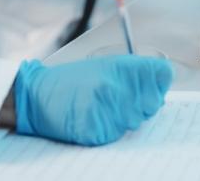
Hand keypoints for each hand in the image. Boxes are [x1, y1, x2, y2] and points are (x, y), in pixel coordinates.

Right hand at [14, 56, 171, 145]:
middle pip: (152, 102)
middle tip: (120, 97)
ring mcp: (105, 110)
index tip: (158, 81)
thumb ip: (131, 72)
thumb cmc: (70, 80)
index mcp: (117, 67)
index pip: (160, 74)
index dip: (160, 79)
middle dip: (141, 102)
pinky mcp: (97, 130)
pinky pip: (117, 134)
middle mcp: (114, 86)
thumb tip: (162, 79)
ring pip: (135, 120)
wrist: (37, 96)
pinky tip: (94, 118)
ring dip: (124, 117)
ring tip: (103, 107)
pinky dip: (109, 129)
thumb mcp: (102, 65)